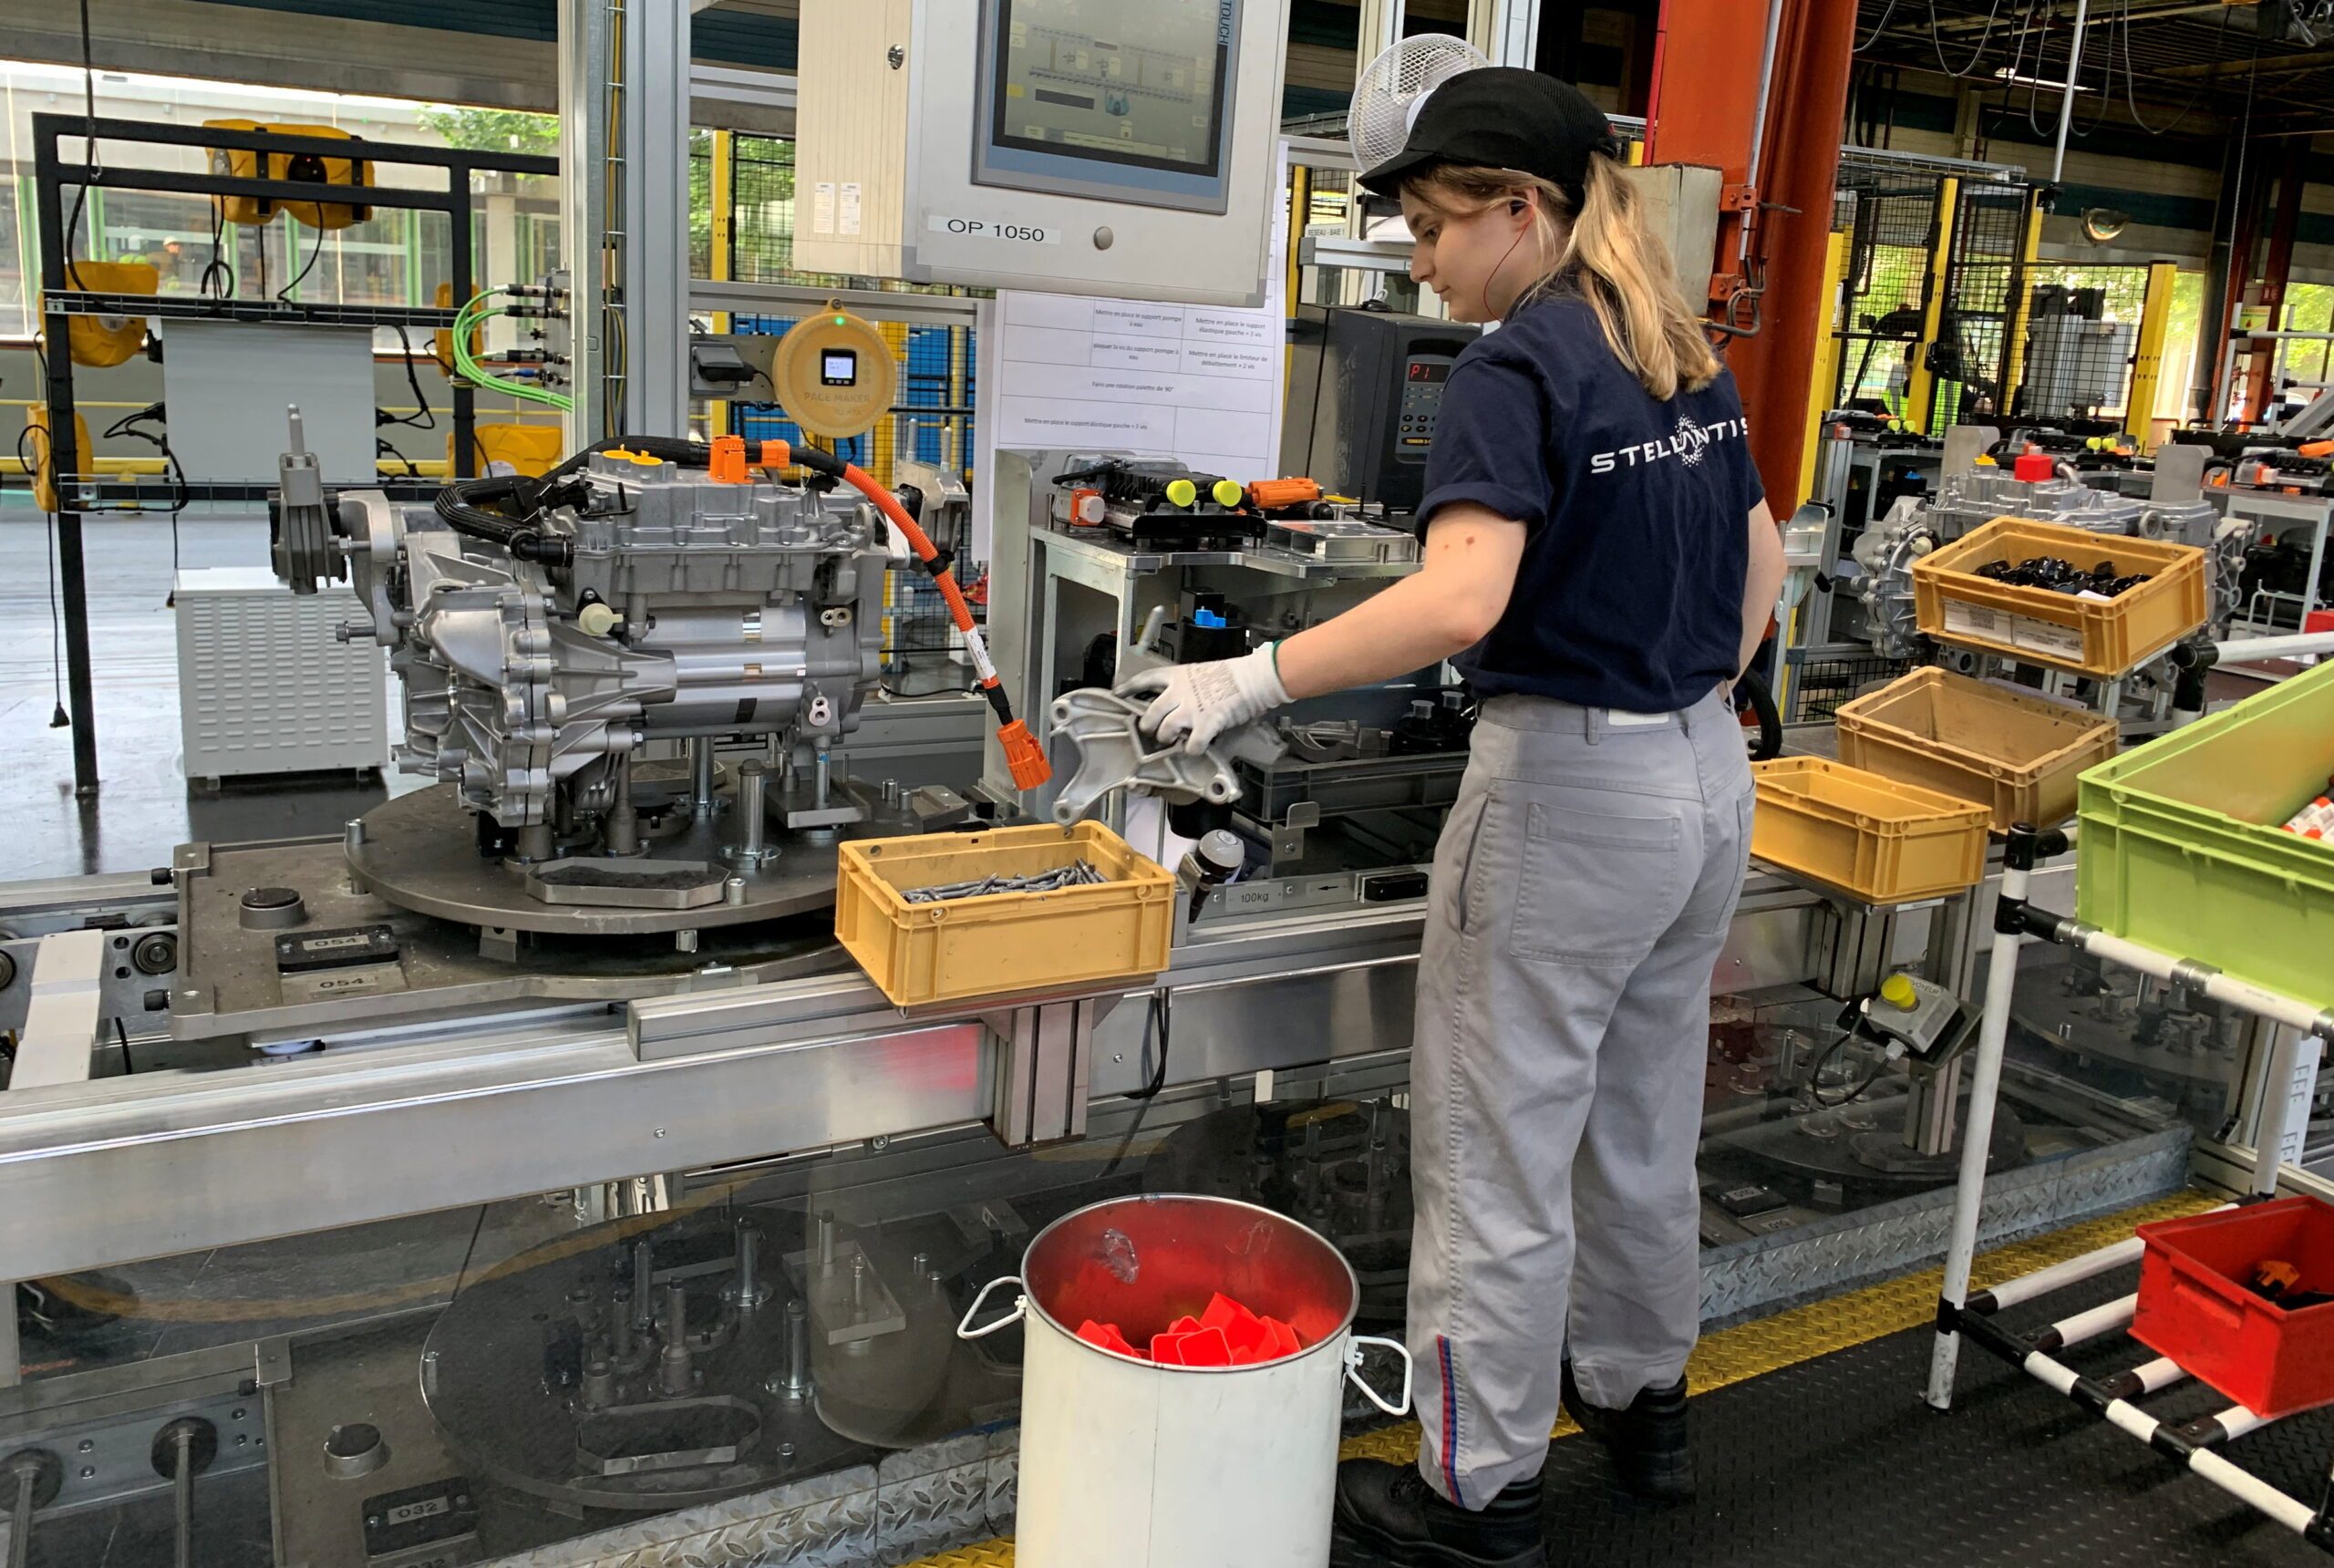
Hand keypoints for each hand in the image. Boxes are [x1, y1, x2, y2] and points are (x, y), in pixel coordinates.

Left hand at [1115, 645, 1289, 753]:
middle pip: (1150, 713)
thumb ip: (1184, 687)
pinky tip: (1195, 748)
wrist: (1252, 679)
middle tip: (1153, 731)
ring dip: (1167, 739)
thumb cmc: (1230, 674)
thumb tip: (1176, 702)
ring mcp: (1191, 710)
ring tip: (1174, 740)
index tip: (1117, 693)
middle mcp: (1179, 693)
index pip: (1145, 679)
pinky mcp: (1206, 725)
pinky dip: (1192, 750)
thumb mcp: (1200, 673)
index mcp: (1176, 676)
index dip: (1129, 687)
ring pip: (1165, 731)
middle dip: (1148, 726)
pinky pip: (1191, 745)